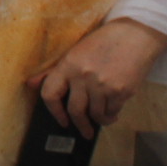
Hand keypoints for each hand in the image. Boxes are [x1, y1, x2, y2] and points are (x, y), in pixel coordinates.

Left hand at [29, 19, 166, 135]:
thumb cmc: (104, 41)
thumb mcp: (75, 51)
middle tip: (84, 131)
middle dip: (80, 125)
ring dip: (99, 120)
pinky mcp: (121, 91)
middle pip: (75, 110)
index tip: (61, 120)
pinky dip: (112, 116)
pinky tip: (113, 112)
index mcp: (68, 64)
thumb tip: (31, 84)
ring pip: (96, 114)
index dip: (54, 111)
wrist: (135, 34)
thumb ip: (54, 70)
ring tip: (103, 118)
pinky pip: (112, 112)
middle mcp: (83, 76)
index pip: (50, 93)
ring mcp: (102, 84)